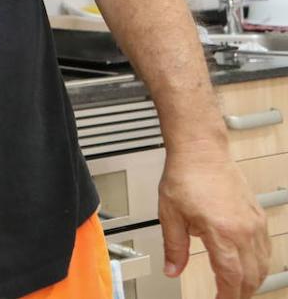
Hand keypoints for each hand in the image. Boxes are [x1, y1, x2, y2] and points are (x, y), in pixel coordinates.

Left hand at [159, 148, 268, 297]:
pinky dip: (259, 263)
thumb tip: (172, 269)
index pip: (231, 277)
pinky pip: (266, 248)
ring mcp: (255, 223)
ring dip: (252, 280)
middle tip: (226, 298)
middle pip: (251, 276)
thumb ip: (173, 247)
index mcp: (222, 232)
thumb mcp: (170, 215)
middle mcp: (244, 230)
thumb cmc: (186, 177)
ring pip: (263, 264)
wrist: (202, 151)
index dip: (227, 296)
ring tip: (236, 288)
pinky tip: (248, 266)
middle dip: (240, 293)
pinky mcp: (258, 216)